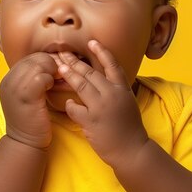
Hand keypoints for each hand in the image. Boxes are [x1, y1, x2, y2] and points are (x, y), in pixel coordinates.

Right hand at [0, 52, 57, 149]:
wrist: (25, 143)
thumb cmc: (31, 120)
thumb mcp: (27, 96)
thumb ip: (33, 79)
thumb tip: (53, 63)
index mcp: (8, 79)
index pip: (29, 58)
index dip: (45, 61)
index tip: (56, 71)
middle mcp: (8, 81)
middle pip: (34, 59)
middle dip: (51, 64)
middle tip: (59, 76)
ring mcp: (14, 88)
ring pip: (38, 65)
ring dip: (52, 71)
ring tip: (56, 82)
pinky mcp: (25, 96)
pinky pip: (41, 77)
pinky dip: (50, 80)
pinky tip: (52, 88)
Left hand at [58, 40, 148, 167]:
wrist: (132, 150)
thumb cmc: (129, 126)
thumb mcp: (127, 102)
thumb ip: (115, 89)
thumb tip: (103, 77)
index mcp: (122, 89)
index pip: (112, 65)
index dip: (102, 52)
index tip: (91, 41)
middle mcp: (112, 94)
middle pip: (91, 72)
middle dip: (75, 61)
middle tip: (63, 52)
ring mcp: (102, 107)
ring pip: (82, 86)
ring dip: (69, 75)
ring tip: (59, 67)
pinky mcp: (92, 121)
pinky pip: (75, 109)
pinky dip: (70, 105)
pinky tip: (67, 102)